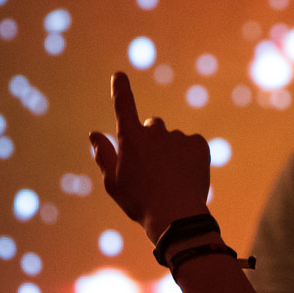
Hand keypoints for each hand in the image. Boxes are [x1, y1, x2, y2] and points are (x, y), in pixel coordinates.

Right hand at [88, 71, 211, 245]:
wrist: (177, 217)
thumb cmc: (139, 203)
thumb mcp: (114, 183)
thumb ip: (104, 156)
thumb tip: (94, 134)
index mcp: (131, 138)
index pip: (124, 105)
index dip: (121, 89)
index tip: (120, 75)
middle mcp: (154, 131)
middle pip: (152, 126)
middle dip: (151, 139)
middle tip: (152, 167)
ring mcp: (178, 136)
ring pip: (173, 139)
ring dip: (171, 152)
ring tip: (171, 180)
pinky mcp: (199, 144)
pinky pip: (192, 144)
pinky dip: (190, 156)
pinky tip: (186, 176)